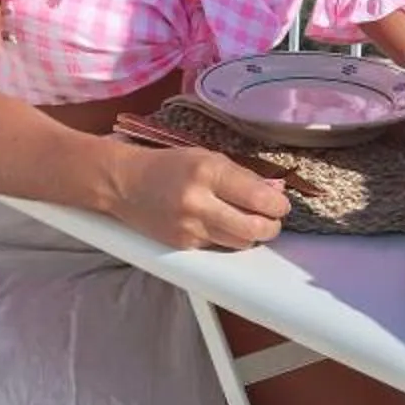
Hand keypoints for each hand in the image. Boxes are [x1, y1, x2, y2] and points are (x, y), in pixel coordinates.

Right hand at [108, 142, 291, 251]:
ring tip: (248, 222)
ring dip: (251, 234)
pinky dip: (227, 238)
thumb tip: (274, 193)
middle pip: (254, 228)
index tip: (280, 205)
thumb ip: (242, 176)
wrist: (124, 184)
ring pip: (240, 242)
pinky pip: (219, 246)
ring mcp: (190, 227)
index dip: (278, 206)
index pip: (258, 198)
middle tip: (272, 219)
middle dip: (271, 226)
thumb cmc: (168, 166)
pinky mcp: (183, 245)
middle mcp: (199, 201)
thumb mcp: (206, 158)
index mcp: (208, 172)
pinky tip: (220, 224)